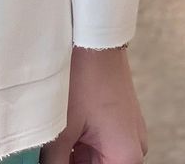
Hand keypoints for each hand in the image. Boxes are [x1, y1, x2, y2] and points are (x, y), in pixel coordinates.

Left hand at [40, 46, 147, 163]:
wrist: (94, 34)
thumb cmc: (83, 76)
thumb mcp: (62, 128)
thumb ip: (55, 163)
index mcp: (126, 158)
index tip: (55, 163)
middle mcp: (134, 149)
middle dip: (72, 163)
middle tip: (50, 155)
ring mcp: (128, 132)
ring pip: (97, 158)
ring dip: (75, 156)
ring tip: (53, 143)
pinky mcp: (120, 119)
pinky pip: (100, 143)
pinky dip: (81, 144)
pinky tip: (60, 136)